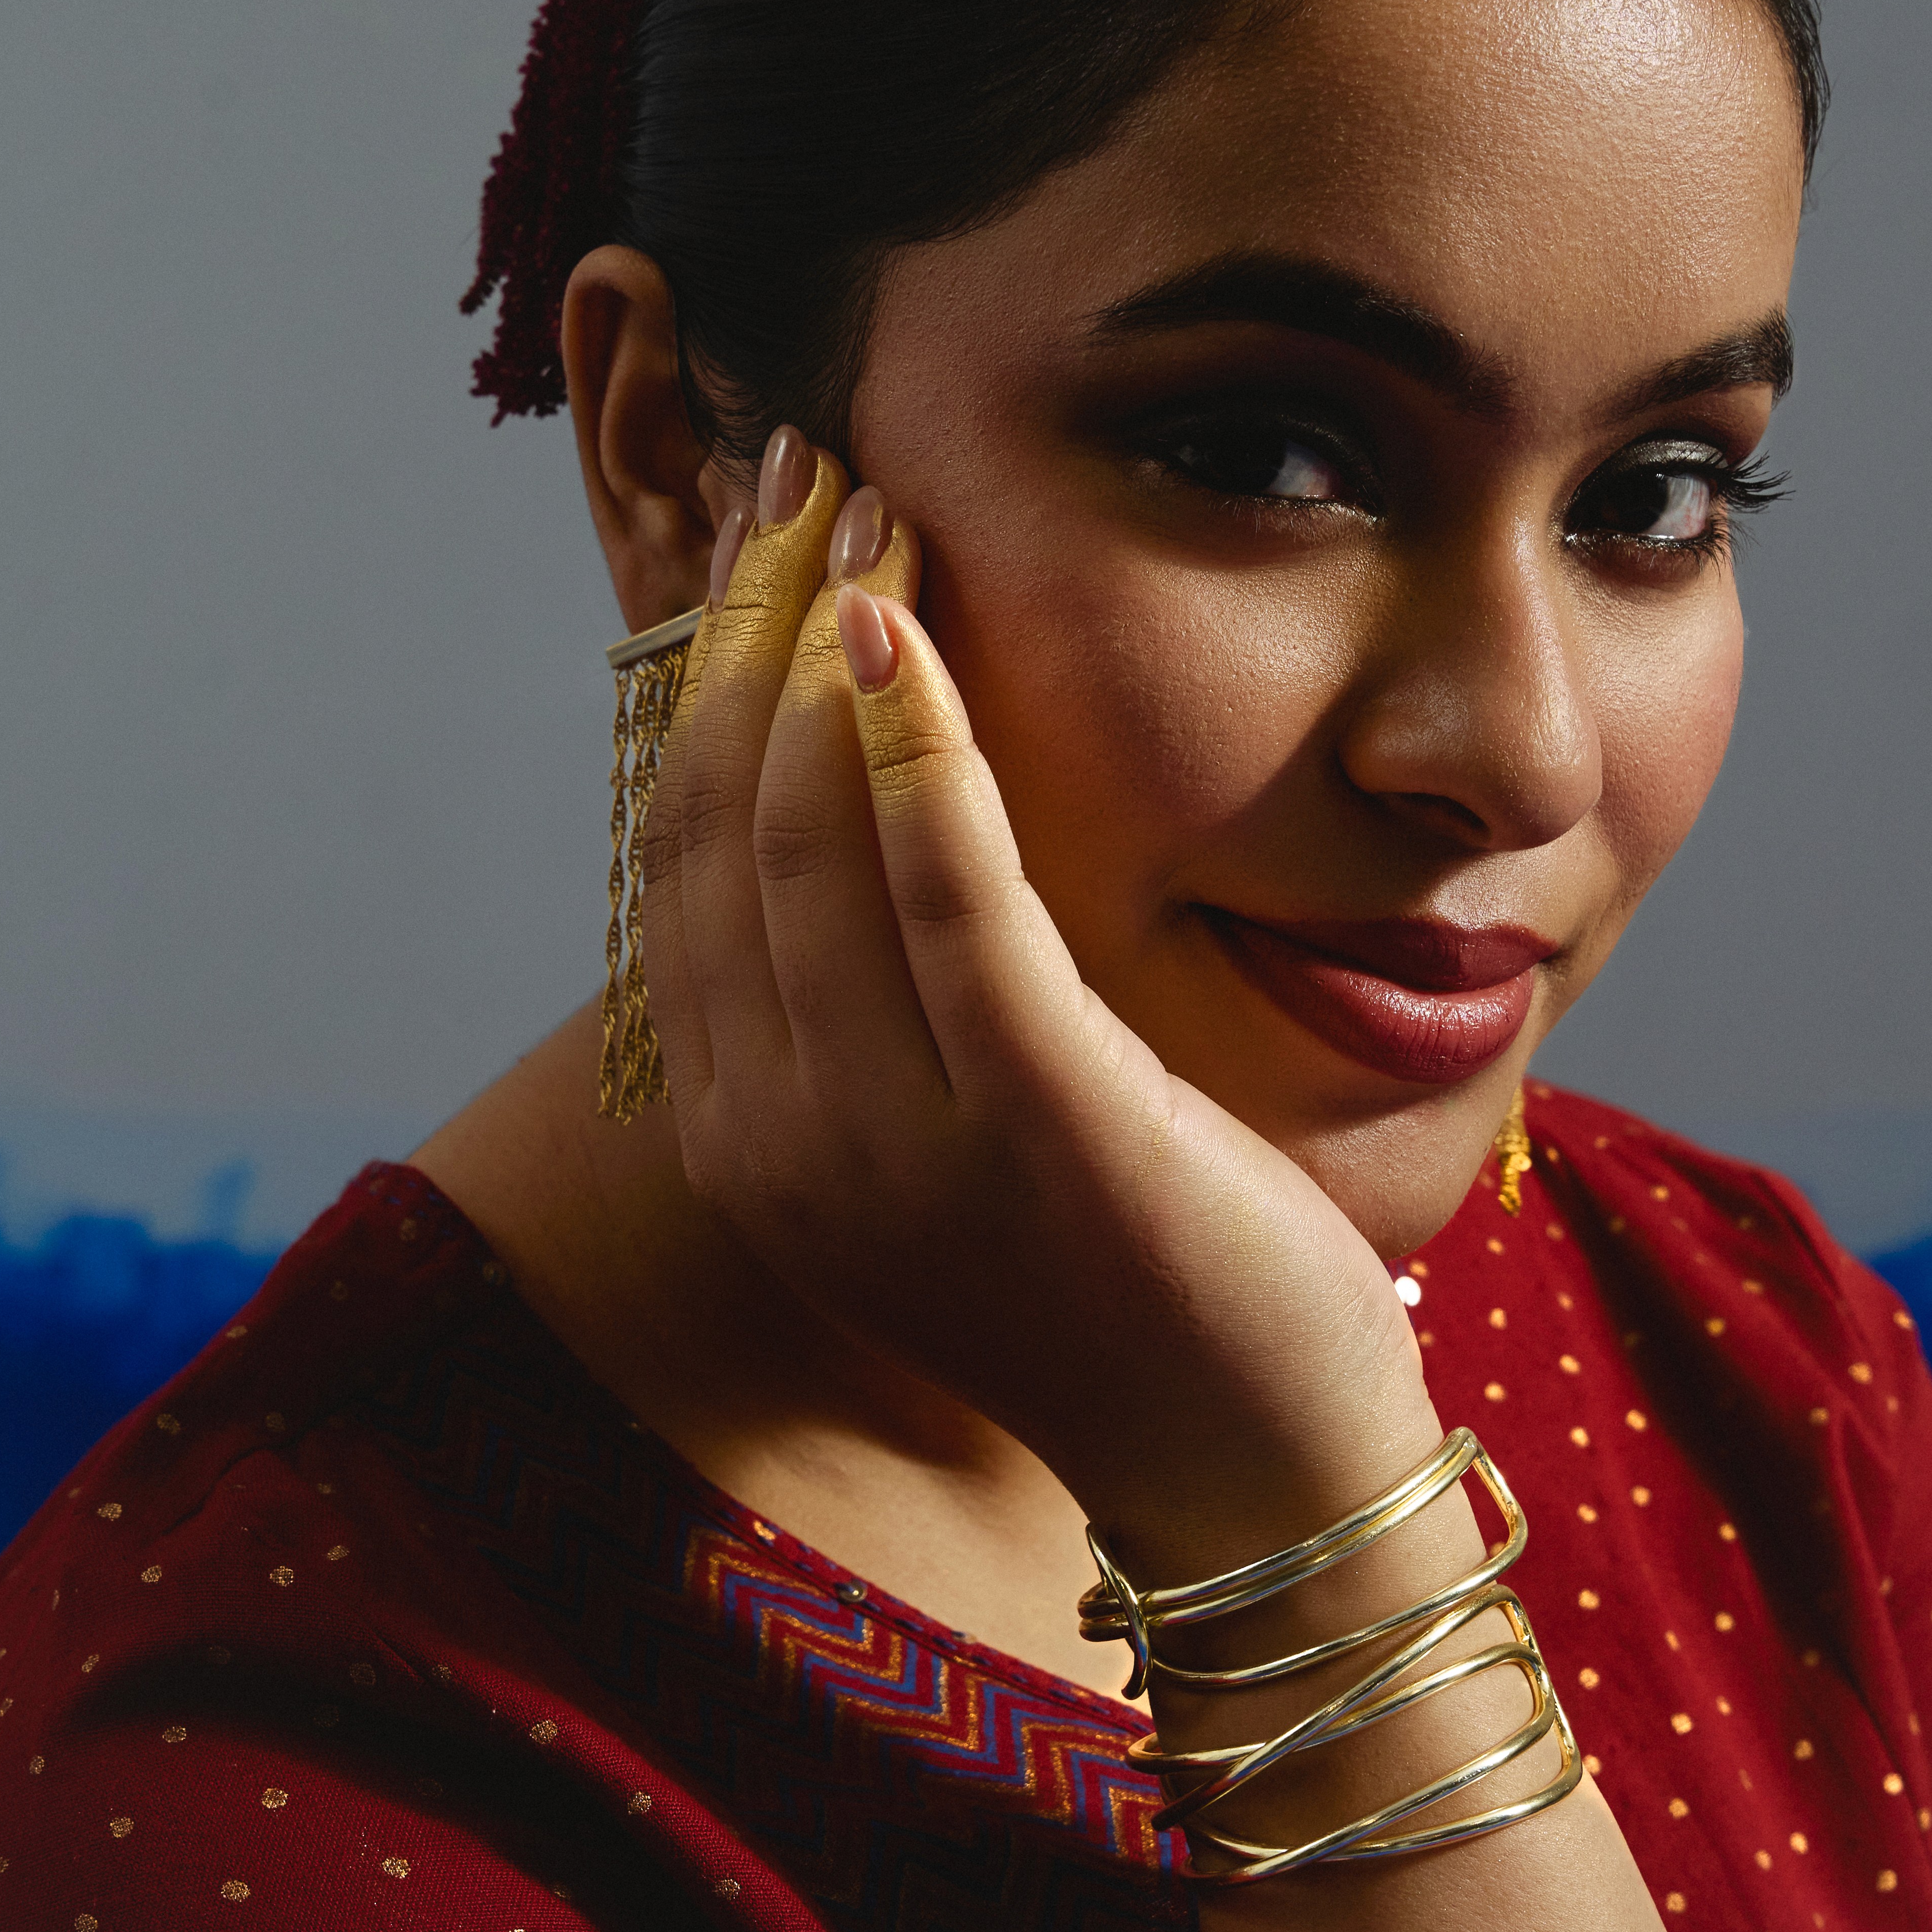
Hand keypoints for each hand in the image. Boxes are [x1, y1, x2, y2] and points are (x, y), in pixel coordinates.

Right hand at [642, 429, 1434, 1572]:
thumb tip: (845, 794)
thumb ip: (872, 998)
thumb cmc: (1121, 1273)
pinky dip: (918, 746)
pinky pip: (948, 898)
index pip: (683, 862)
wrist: (1248, 1466)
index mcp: (749, 1141)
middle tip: (798, 465)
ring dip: (827, 639)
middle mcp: (782, 1144)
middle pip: (724, 822)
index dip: (704, 678)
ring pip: (810, 835)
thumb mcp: (950, 1133)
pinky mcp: (1034, 1122)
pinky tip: (908, 620)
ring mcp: (892, 1143)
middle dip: (749, 623)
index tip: (753, 544)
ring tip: (862, 497)